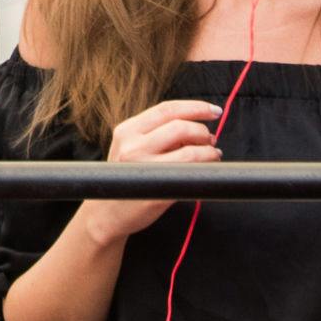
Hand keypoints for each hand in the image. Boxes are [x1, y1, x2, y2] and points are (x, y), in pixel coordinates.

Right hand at [84, 98, 222, 243]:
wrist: (106, 213)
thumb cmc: (126, 178)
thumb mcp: (131, 147)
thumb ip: (156, 133)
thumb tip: (196, 126)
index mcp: (128, 130)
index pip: (167, 109)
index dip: (195, 107)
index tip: (214, 110)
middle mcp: (133, 146)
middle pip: (179, 126)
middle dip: (202, 130)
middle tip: (211, 139)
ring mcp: (144, 168)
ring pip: (188, 151)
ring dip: (208, 150)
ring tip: (212, 154)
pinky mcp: (156, 191)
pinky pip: (188, 174)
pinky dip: (204, 168)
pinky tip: (207, 169)